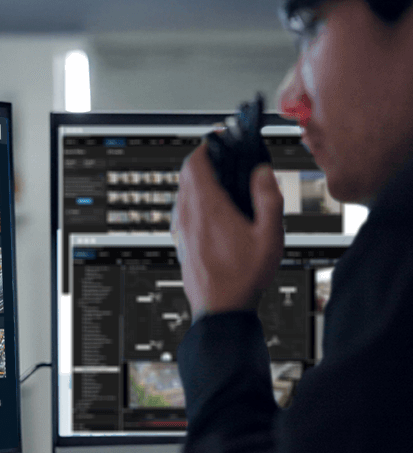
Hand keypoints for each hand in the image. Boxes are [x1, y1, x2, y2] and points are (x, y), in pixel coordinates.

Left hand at [172, 143, 284, 320]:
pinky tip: (217, 213)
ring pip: (182, 195)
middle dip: (204, 163)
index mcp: (208, 209)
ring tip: (224, 184)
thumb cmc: (243, 278)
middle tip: (224, 160)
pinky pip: (183, 213)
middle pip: (186, 177)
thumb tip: (261, 172)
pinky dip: (196, 202)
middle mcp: (188, 218)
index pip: (194, 165)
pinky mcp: (182, 244)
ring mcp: (181, 232)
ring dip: (199, 183)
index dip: (206, 148)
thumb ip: (269, 199)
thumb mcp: (270, 236)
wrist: (220, 310)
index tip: (218, 141)